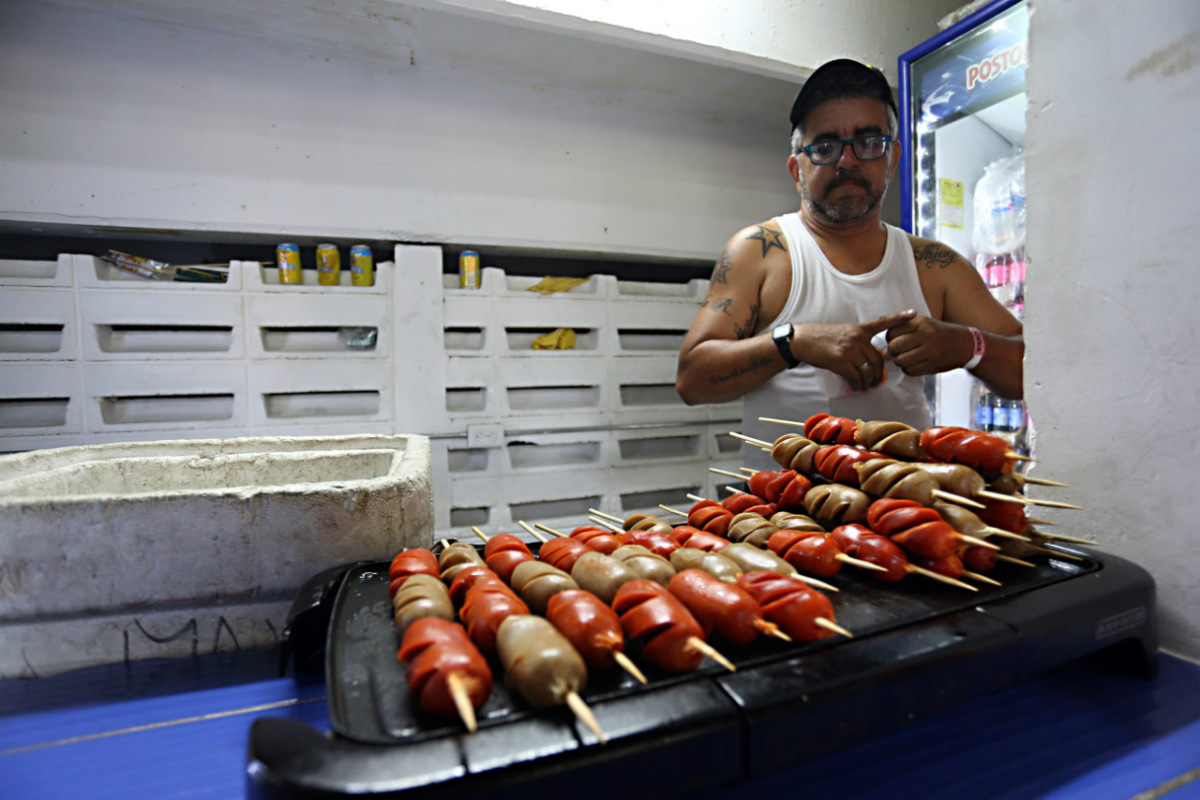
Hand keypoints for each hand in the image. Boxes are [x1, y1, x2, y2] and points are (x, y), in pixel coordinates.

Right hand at [795, 310, 916, 392]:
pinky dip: (858, 385)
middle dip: (879, 375)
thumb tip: (867, 360)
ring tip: (865, 387)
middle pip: (878, 359)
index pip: (882, 322)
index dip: (899, 318)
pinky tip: (856, 387)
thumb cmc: (820, 338)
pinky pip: (856, 377)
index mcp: (859, 329)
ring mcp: (849, 349)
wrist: (802, 340)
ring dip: (868, 383)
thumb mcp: (842, 333)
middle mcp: (857, 337)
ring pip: (868, 371)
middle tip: (876, 383)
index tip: (913, 313)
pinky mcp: (840, 361)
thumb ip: (857, 342)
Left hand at [885, 316, 973, 375]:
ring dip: (899, 361)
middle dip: (892, 351)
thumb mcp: (926, 323)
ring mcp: (930, 351)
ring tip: (905, 359)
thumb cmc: (940, 334)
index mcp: (921, 323)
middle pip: (895, 346)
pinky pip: (910, 371)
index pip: (893, 331)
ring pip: (901, 360)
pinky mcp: (933, 365)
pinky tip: (913, 365)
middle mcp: (925, 335)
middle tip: (897, 352)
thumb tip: (885, 339)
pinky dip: (908, 369)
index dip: (890, 338)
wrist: (966, 345)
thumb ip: (907, 327)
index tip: (894, 340)